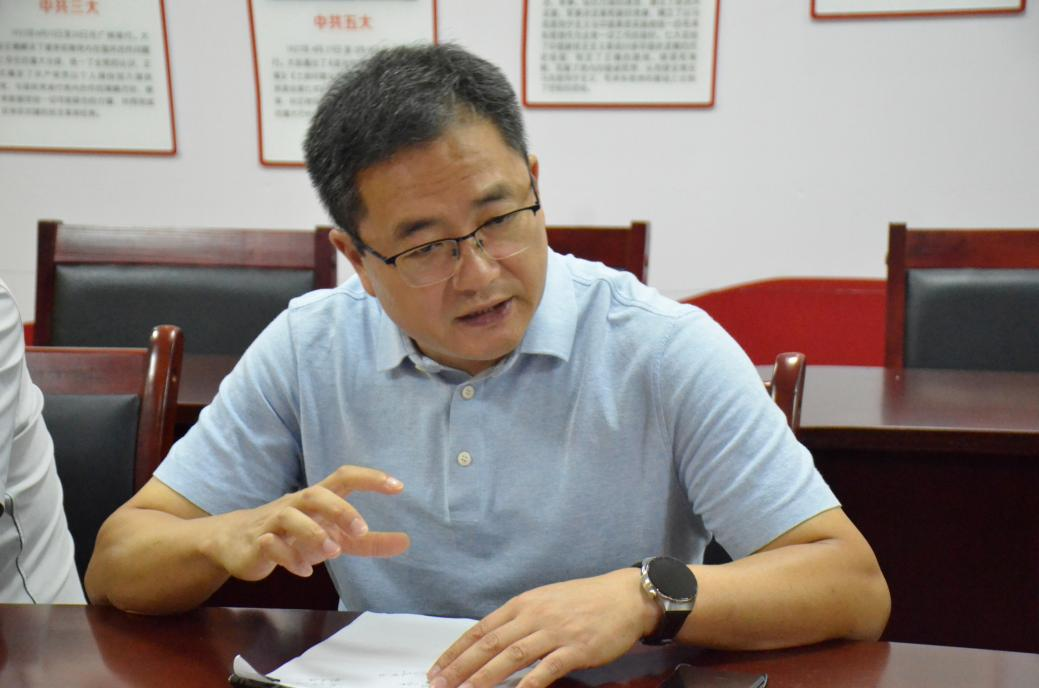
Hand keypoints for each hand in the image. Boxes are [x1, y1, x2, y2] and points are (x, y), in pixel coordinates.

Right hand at [201, 465, 409, 580]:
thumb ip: (368, 541)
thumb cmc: (294, 535)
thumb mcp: (334, 536)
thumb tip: (406, 542)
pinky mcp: (256, 543)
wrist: (236, 542)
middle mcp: (296, 505)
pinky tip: (304, 571)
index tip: (399, 487)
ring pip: (289, 517)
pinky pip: (269, 544)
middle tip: (361, 530)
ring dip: (313, 532)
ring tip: (332, 552)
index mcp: (318, 498)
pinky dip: (287, 557)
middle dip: (340, 510)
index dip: (370, 478)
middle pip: (316, 494)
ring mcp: (274, 522)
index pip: (345, 477)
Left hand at [428, 568, 659, 687]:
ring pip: (511, 656)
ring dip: (484, 677)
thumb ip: (521, 620)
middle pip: (489, 643)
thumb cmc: (585, 600)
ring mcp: (554, 632)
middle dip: (460, 667)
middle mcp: (534, 615)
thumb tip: (492, 642)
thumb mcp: (546, 601)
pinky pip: (545, 670)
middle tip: (439, 684)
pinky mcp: (575, 649)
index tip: (437, 669)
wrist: (625, 597)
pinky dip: (526, 686)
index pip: (481, 629)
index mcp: (524, 603)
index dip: (456, 651)